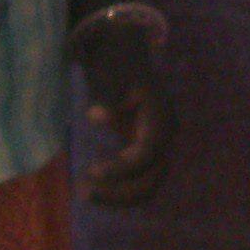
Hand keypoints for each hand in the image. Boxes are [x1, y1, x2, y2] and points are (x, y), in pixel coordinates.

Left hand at [73, 16, 172, 207]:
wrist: (126, 54)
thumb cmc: (118, 63)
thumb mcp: (111, 74)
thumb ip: (106, 95)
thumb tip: (96, 116)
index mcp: (161, 119)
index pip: (146, 155)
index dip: (121, 169)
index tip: (92, 171)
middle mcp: (165, 137)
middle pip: (151, 179)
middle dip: (119, 191)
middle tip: (83, 191)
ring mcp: (159, 145)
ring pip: (147, 185)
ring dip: (119, 195)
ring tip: (84, 193)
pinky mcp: (146, 150)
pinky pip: (139, 179)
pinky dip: (120, 188)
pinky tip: (94, 186)